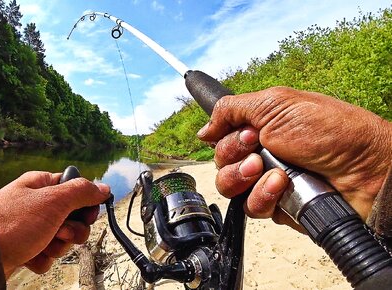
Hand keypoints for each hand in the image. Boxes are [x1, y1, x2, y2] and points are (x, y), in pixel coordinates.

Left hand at [0, 171, 109, 276]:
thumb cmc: (12, 223)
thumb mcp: (53, 201)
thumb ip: (81, 192)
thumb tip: (103, 187)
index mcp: (42, 185)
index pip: (76, 190)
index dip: (86, 204)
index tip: (87, 215)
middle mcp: (37, 204)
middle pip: (73, 218)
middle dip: (72, 231)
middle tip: (60, 232)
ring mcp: (30, 227)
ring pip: (62, 239)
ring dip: (57, 246)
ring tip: (41, 245)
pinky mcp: (25, 247)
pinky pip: (47, 255)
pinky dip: (42, 258)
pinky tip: (29, 255)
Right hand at [197, 86, 390, 229]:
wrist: (367, 169)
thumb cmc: (330, 130)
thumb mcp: (276, 104)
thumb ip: (232, 110)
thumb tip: (204, 130)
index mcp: (259, 126)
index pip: (220, 135)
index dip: (225, 136)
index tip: (246, 132)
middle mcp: (260, 153)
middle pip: (220, 162)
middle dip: (235, 155)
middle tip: (259, 147)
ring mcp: (267, 180)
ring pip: (229, 186)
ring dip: (245, 177)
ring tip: (273, 171)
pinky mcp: (277, 204)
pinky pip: (251, 207)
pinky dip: (263, 196)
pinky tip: (281, 186)